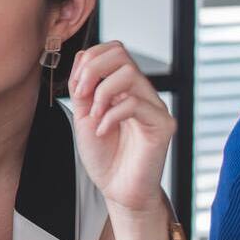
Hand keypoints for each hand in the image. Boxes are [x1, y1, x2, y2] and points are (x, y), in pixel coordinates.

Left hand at [67, 42, 174, 221]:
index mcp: (124, 87)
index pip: (113, 50)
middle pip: (121, 52)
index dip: (90, 60)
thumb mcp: (84, 116)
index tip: (76, 88)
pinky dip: (111, 115)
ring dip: (102, 93)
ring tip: (94, 116)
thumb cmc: (104, 156)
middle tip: (82, 96)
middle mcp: (142, 92)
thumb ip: (83, 88)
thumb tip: (83, 57)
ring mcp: (154, 106)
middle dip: (93, 70)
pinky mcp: (162, 125)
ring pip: (129, 73)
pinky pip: (136, 104)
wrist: (117, 189)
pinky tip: (102, 132)